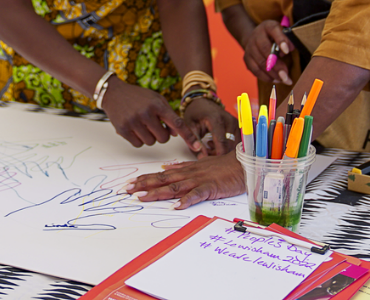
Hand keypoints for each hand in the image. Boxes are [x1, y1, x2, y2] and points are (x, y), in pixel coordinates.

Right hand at [102, 79, 201, 152]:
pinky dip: (139, 139)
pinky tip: (134, 128)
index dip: (188, 136)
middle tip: (155, 125)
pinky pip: (138, 144)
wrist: (113, 93)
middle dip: (162, 134)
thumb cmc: (138, 96)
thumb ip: (169, 114)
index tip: (197, 147)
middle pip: (164, 138)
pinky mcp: (123, 129)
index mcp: (157, 104)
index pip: (177, 123)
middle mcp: (145, 113)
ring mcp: (133, 122)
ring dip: (150, 137)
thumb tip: (176, 133)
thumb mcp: (156, 99)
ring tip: (143, 125)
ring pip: (151, 142)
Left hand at [126, 150, 244, 209]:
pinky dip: (186, 200)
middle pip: (162, 180)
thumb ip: (181, 167)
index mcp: (185, 170)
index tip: (129, 184)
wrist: (242, 163)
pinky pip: (196, 194)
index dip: (144, 179)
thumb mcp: (199, 165)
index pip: (160, 175)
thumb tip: (165, 168)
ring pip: (174, 186)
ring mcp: (199, 180)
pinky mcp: (210, 187)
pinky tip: (176, 205)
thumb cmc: (222, 166)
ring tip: (143, 198)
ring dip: (158, 192)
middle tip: (126, 191)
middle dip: (143, 185)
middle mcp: (188, 174)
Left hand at [183, 97, 238, 156]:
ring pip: (234, 146)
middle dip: (218, 154)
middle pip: (229, 146)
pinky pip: (236, 142)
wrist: (202, 101)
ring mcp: (235, 123)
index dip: (216, 155)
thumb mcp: (189, 125)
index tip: (206, 161)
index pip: (222, 142)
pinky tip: (215, 143)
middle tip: (205, 153)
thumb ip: (194, 140)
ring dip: (222, 151)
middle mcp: (229, 121)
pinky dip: (226, 146)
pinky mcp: (237, 126)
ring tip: (209, 146)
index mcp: (216, 119)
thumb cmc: (195, 112)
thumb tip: (202, 156)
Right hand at [242, 19, 292, 85]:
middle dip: (277, 65)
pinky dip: (266, 77)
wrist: (255, 36)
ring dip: (273, 74)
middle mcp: (256, 36)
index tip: (287, 51)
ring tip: (284, 80)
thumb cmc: (273, 36)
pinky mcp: (247, 58)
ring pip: (260, 63)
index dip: (280, 41)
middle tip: (286, 75)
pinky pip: (255, 70)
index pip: (274, 31)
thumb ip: (288, 39)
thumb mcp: (282, 31)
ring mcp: (250, 48)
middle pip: (265, 51)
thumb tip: (289, 49)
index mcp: (267, 26)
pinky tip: (275, 80)